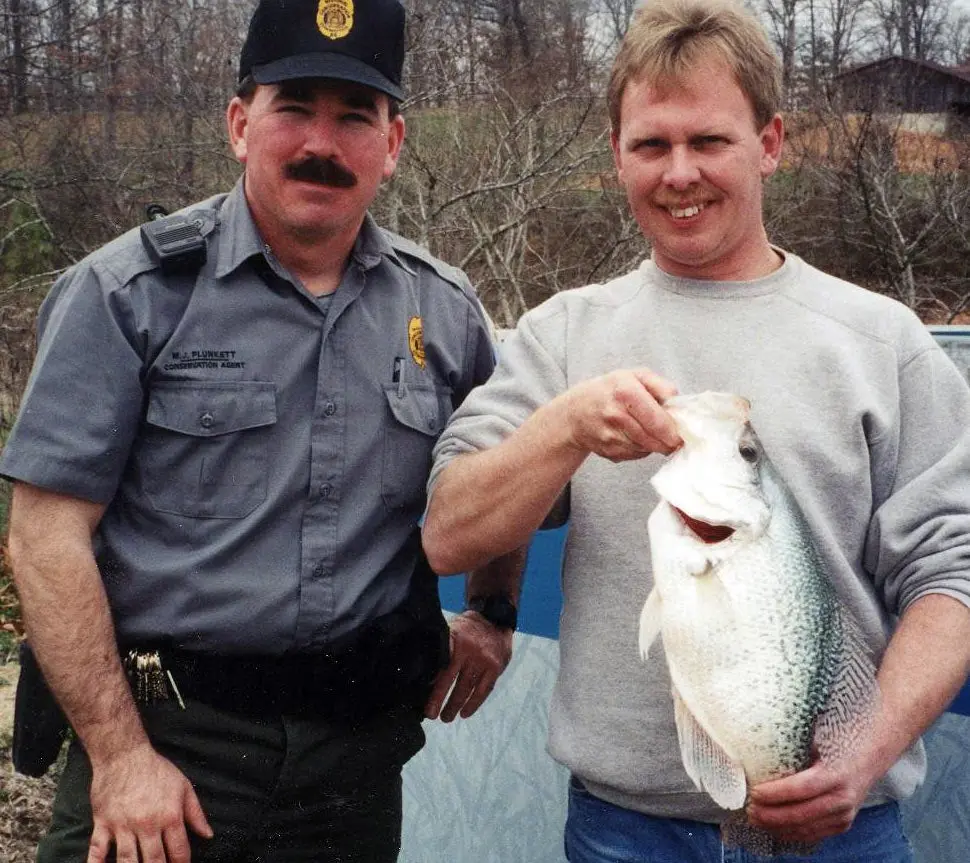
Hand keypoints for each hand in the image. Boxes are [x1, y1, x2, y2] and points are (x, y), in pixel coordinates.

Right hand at [87, 743, 212, 862]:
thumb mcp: (183, 787)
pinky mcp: (102, 825)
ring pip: (128, 861)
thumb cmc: (156, 770)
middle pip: (154, 861)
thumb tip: (208, 834)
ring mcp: (123, 826)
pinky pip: (96, 851)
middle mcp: (147, 824)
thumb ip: (196, 813)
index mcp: (170, 816)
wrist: (124, 755)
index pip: (179, 851)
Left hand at [424, 611, 512, 721]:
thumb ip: (442, 648)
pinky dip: (474, 703)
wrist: (495, 618)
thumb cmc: (467, 629)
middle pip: (451, 678)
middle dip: (439, 699)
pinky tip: (465, 713)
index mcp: (454, 639)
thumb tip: (423, 672)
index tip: (421, 696)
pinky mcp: (495, 667)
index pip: (440, 663)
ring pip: (467, 687)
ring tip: (446, 717)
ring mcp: (483, 659)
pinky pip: (483, 690)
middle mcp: (469, 649)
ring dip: (455, 705)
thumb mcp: (452, 630)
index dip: (431, 680)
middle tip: (430, 715)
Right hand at [559, 369, 679, 460]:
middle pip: (655, 440)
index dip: (674, 431)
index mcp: (625, 391)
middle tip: (673, 439)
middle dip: (668, 442)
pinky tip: (634, 437)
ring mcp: (610, 436)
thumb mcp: (635, 376)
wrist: (574, 412)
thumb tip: (678, 405)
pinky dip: (640, 449)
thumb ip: (661, 386)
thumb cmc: (609, 391)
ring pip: (646, 449)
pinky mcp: (608, 451)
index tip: (681, 434)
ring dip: (654, 445)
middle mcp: (615, 415)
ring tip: (650, 433)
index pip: (658, 421)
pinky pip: (635, 455)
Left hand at [745, 756, 878, 845]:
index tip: (754, 792)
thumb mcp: (818, 741)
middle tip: (749, 809)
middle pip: (801, 814)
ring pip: (806, 828)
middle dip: (771, 815)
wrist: (869, 758)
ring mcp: (844, 815)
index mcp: (836, 775)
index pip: (801, 789)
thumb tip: (757, 748)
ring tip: (755, 819)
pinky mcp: (843, 825)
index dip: (775, 793)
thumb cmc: (837, 744)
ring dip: (777, 827)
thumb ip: (794, 749)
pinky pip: (814, 834)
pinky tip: (774, 827)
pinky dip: (791, 833)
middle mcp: (842, 799)